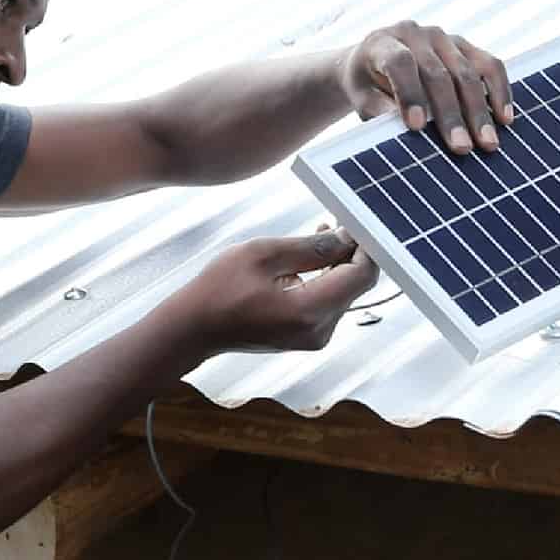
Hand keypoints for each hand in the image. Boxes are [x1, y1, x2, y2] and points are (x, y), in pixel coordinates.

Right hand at [167, 227, 377, 356]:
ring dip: (337, 264)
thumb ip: (310, 247)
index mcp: (308, 311)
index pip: (361, 275)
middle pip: (355, 285)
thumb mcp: (263, 254)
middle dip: (350, 252)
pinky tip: (307, 260)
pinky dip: (324, 280)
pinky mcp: (307, 337)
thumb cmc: (219, 289)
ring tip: (318, 234)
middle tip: (335, 222)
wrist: (194, 327)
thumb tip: (345, 237)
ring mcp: (314, 338)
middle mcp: (318, 331)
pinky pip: (328, 303)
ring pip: (343, 293)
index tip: (356, 222)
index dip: (365, 245)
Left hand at [338, 21, 512, 153]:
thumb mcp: (361, 98)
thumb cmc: (365, 85)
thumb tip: (406, 135)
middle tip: (462, 148)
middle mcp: (414, 34)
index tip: (416, 127)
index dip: (410, 94)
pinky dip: (499, 92)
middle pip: (438, 73)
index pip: (400, 64)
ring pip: (467, 72)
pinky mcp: (464, 45)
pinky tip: (505, 119)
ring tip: (488, 143)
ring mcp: (442, 37)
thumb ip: (379, 111)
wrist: (371, 61)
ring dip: (480, 111)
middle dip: (451, 114)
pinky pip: (489, 65)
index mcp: (381, 43)